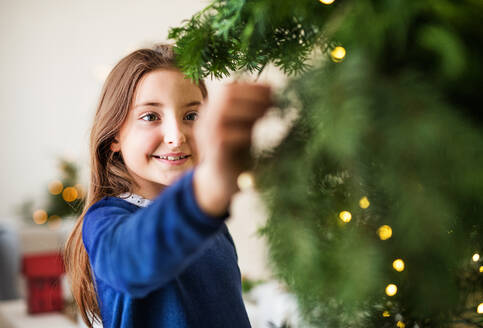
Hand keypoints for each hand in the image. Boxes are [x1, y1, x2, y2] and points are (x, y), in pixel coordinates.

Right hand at [193, 83, 272, 216]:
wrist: (221, 185)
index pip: (229, 89)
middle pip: (226, 95)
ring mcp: (206, 137)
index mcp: (212, 112)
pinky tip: (255, 133)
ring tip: (267, 113)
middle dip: (253, 95)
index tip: (273, 89)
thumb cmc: (236, 154)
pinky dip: (243, 131)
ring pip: (222, 112)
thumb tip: (272, 92)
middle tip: (273, 101)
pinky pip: (224, 136)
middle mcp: (205, 121)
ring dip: (249, 109)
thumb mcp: (245, 127)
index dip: (252, 87)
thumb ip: (252, 111)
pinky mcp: (213, 153)